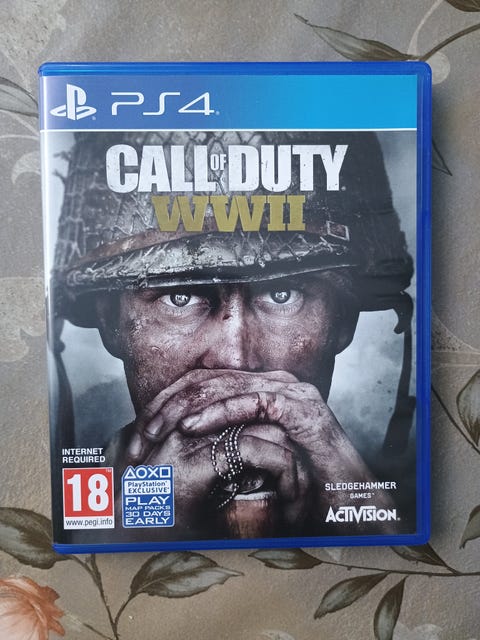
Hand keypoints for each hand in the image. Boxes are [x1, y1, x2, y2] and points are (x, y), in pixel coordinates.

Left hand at [122, 368, 393, 534]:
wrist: (348, 499)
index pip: (202, 381)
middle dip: (166, 404)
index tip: (140, 430)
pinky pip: (250, 402)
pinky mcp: (300, 406)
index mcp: (258, 389)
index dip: (166, 400)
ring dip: (182, 409)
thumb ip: (222, 444)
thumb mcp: (249, 459)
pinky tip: (190, 428)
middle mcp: (272, 382)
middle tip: (140, 434)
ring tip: (155, 431)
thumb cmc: (299, 483)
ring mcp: (288, 390)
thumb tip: (177, 445)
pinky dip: (217, 413)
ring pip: (222, 385)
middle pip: (205, 378)